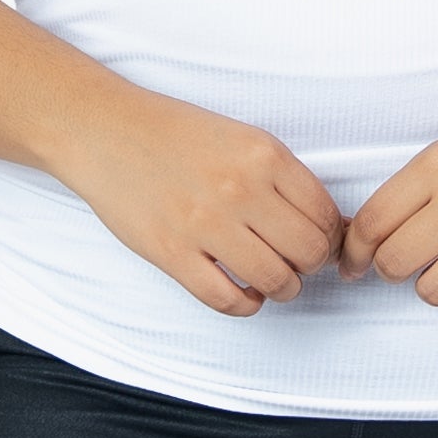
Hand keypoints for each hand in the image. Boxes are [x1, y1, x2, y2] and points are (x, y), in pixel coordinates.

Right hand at [53, 82, 346, 317]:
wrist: (107, 131)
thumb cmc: (176, 134)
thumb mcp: (242, 137)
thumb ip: (283, 177)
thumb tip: (326, 224)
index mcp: (264, 155)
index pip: (325, 214)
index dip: (331, 236)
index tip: (321, 243)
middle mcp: (240, 189)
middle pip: (309, 252)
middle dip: (310, 265)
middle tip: (296, 262)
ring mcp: (205, 223)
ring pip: (275, 280)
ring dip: (282, 289)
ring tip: (271, 279)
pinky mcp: (171, 252)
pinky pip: (226, 299)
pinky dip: (245, 306)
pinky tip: (243, 293)